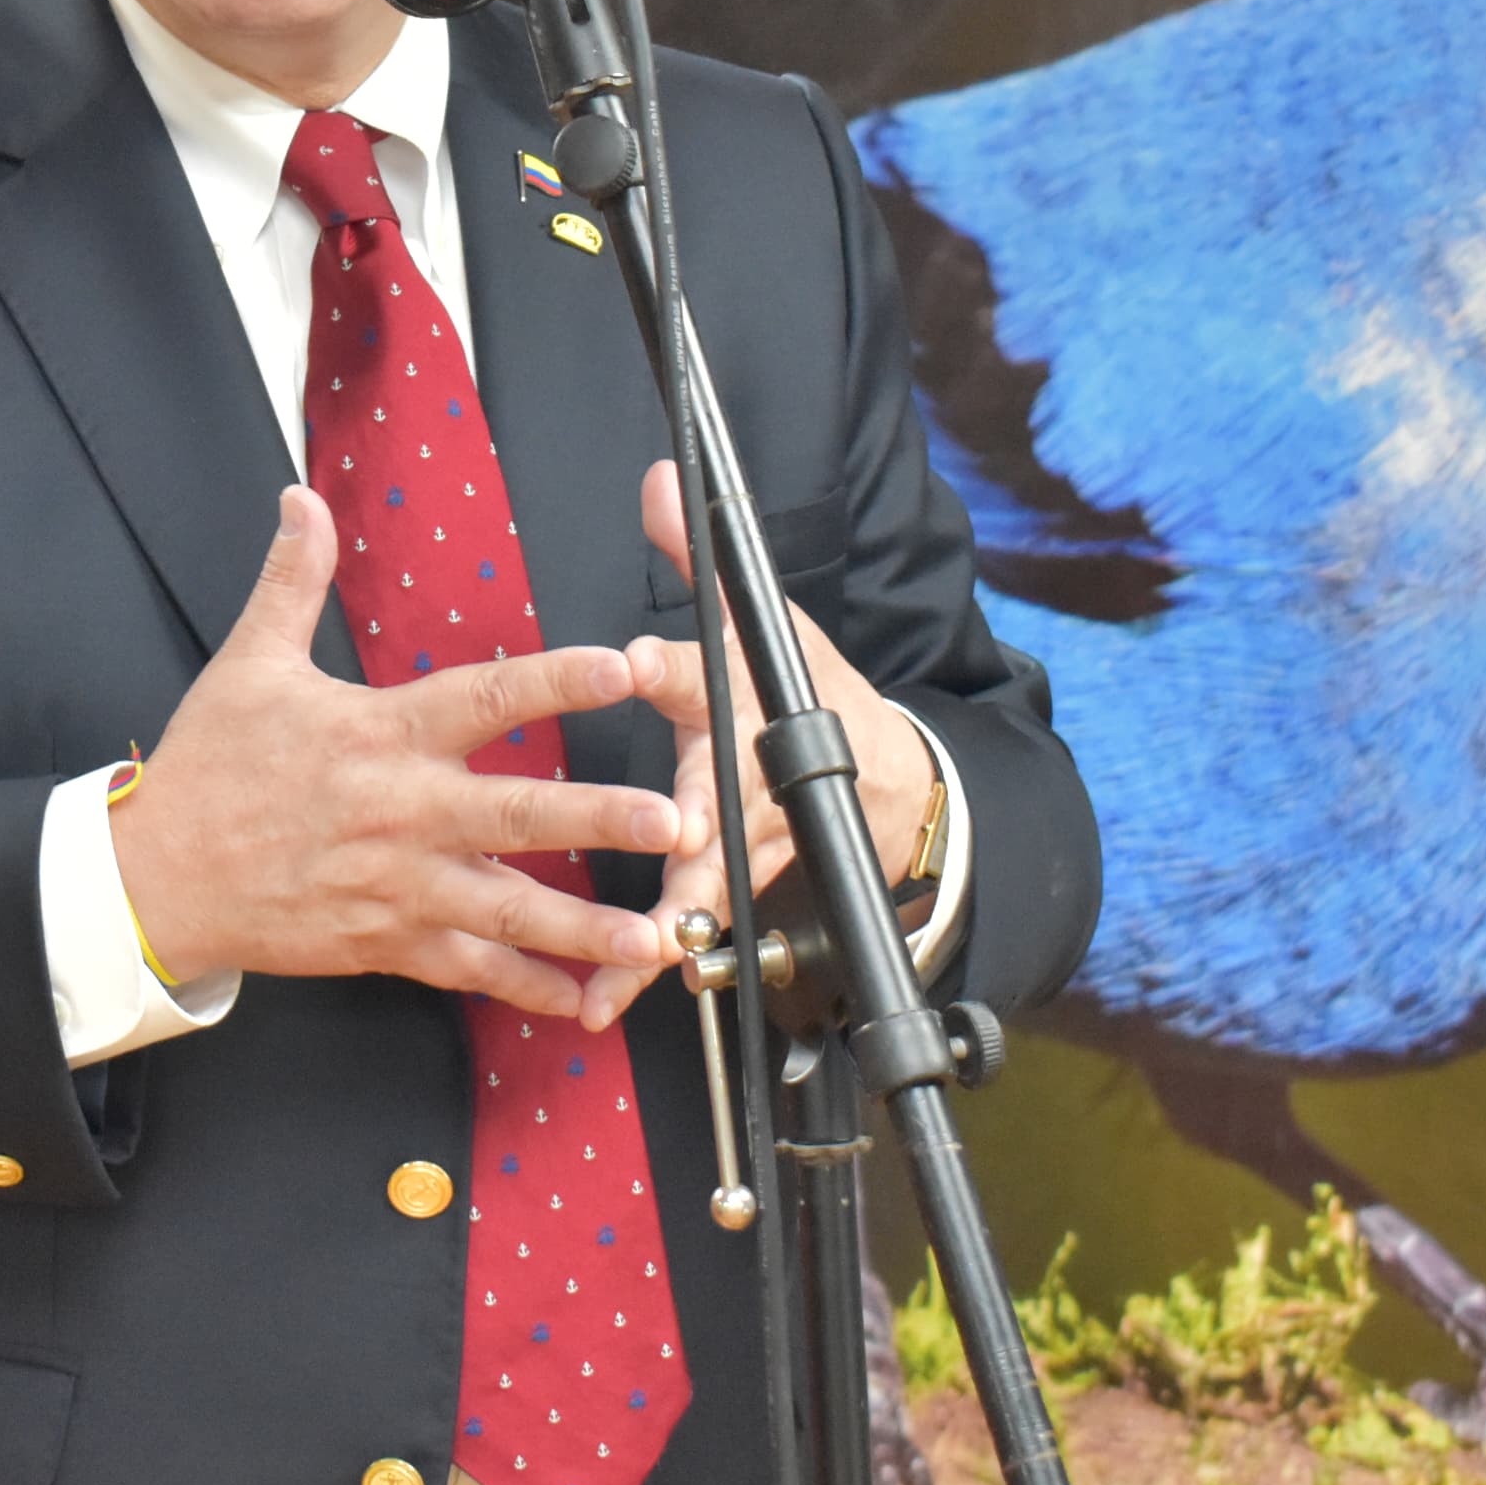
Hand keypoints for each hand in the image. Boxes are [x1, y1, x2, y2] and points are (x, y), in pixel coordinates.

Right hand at [109, 486, 687, 1021]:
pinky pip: (471, 969)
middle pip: (517, 815)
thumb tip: (301, 499)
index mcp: (379, 735)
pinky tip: (585, 997)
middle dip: (599, 818)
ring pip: (508, 910)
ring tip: (655, 932)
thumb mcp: (249, 664)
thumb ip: (293, 580)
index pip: (482, 698)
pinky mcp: (388, 943)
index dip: (554, 679)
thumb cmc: (208, 768)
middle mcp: (401, 813)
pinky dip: (528, 986)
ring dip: (585, 922)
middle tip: (673, 817)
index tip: (621, 666)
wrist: (158, 878)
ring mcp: (399, 886)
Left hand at [576, 461, 939, 1030]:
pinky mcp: (742, 889)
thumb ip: (699, 559)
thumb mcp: (764, 620)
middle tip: (670, 843)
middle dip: (693, 825)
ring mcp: (754, 841)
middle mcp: (752, 776)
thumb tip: (660, 483)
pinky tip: (598, 1001)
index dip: (672, 668)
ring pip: (710, 883)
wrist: (887, 786)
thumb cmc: (807, 693)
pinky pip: (696, 932)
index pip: (708, 676)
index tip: (636, 663)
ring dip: (668, 924)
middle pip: (720, 802)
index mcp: (748, 700)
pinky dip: (652, 971)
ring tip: (624, 963)